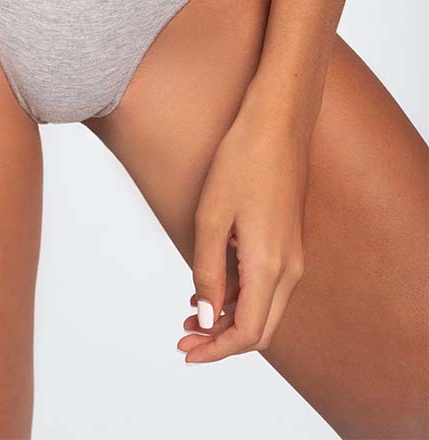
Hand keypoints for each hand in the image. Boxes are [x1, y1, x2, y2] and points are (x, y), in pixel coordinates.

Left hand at [178, 88, 310, 362]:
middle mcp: (290, 268)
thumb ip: (206, 272)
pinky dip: (240, 296)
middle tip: (183, 340)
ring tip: (189, 316)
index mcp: (270, 267)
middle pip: (259, 329)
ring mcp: (293, 254)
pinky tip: (210, 287)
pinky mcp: (289, 241)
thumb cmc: (242, 162)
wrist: (277, 123)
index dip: (216, 351)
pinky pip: (267, 285)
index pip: (248, 334)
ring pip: (264, 308)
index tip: (186, 353)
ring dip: (229, 319)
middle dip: (221, 342)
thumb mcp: (211, 218)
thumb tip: (205, 317)